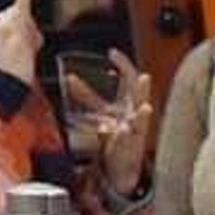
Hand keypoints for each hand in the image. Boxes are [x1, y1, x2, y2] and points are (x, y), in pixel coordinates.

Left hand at [65, 61, 154, 194]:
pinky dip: (119, 134)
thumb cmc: (115, 131)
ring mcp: (134, 129)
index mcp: (129, 100)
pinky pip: (126, 139)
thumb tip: (68, 78)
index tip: (111, 51)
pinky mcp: (129, 146)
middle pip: (140, 94)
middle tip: (142, 76)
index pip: (129, 77)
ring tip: (146, 108)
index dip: (123, 63)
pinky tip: (112, 129)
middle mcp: (135, 112)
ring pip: (142, 120)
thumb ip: (87, 96)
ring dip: (143, 114)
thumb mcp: (101, 111)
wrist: (122, 163)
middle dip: (142, 87)